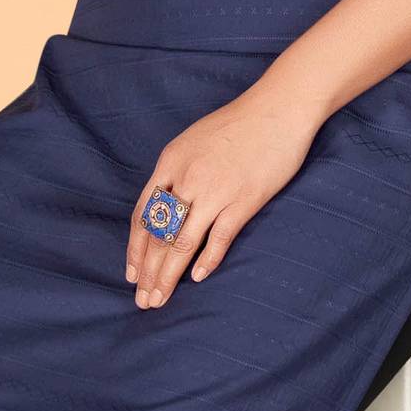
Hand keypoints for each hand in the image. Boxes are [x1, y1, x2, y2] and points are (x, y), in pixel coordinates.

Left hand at [125, 77, 325, 307]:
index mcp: (170, 163)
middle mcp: (187, 179)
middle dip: (148, 272)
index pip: (143, 216)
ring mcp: (215, 191)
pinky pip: (219, 237)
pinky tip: (197, 277)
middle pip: (158, 235)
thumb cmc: (237, 124)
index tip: (132, 274)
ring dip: (168, 275)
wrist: (278, 110)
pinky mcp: (244, 200)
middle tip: (143, 300)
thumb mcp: (192, 142)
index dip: (136, 249)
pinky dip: (207, 260)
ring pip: (181, 242)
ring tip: (161, 299)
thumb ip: (176, 173)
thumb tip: (167, 206)